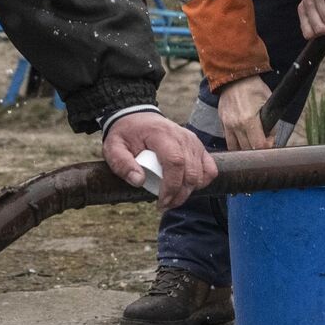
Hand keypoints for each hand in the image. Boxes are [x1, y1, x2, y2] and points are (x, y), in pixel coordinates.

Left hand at [103, 110, 218, 209]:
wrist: (138, 118)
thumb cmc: (126, 135)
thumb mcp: (114, 147)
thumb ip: (122, 164)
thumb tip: (139, 181)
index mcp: (161, 135)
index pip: (175, 162)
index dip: (171, 186)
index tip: (161, 202)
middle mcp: (182, 137)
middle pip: (190, 172)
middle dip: (179, 195)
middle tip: (163, 205)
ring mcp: (193, 142)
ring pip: (201, 174)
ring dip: (188, 192)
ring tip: (172, 199)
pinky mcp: (199, 147)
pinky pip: (210, 169)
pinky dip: (201, 182)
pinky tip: (187, 188)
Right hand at [216, 78, 273, 151]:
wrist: (235, 77)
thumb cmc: (254, 88)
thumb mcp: (268, 102)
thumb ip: (272, 123)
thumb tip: (271, 139)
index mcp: (248, 120)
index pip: (258, 145)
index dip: (267, 147)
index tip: (270, 143)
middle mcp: (235, 125)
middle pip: (247, 149)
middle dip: (257, 149)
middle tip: (264, 142)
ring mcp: (227, 124)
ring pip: (235, 148)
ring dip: (245, 148)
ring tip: (252, 142)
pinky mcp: (222, 122)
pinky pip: (228, 139)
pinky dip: (236, 142)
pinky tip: (243, 138)